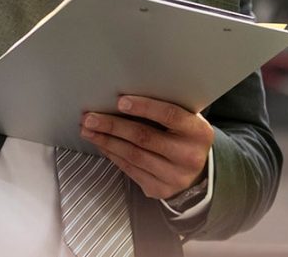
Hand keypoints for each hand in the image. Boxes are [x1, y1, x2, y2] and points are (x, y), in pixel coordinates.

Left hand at [80, 95, 213, 199]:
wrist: (199, 174)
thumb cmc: (186, 138)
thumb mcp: (188, 121)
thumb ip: (168, 109)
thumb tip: (127, 97)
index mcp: (199, 132)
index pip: (170, 115)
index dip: (144, 107)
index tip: (120, 101)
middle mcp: (188, 155)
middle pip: (144, 137)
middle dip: (113, 126)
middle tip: (90, 117)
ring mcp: (174, 176)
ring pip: (133, 155)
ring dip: (107, 141)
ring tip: (89, 130)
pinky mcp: (159, 189)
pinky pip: (130, 170)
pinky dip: (113, 155)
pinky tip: (102, 144)